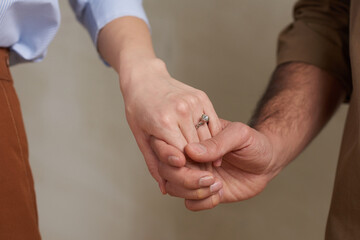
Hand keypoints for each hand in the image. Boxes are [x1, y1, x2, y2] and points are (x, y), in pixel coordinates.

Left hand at [121, 58, 221, 190]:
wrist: (145, 78)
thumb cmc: (138, 108)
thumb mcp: (140, 136)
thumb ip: (154, 163)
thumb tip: (165, 188)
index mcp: (163, 122)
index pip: (183, 156)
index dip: (189, 173)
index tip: (192, 183)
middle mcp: (180, 111)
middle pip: (198, 148)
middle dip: (200, 167)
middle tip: (203, 180)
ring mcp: (193, 102)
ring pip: (208, 138)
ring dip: (209, 155)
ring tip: (208, 167)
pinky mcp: (202, 97)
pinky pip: (214, 124)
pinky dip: (215, 139)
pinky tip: (213, 150)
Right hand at [152, 119, 278, 210]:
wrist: (267, 161)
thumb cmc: (254, 142)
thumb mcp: (239, 135)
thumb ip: (216, 142)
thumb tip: (190, 151)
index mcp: (192, 138)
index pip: (166, 145)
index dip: (167, 154)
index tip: (182, 161)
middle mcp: (189, 158)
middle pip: (166, 170)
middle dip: (183, 177)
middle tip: (209, 176)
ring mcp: (194, 175)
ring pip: (174, 188)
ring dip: (193, 191)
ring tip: (216, 183)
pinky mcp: (203, 192)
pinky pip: (190, 204)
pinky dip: (202, 202)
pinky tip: (218, 193)